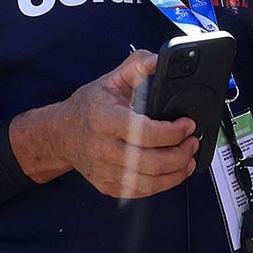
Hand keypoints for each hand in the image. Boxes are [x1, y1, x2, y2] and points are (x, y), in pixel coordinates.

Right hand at [9, 50, 197, 198]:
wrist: (60, 135)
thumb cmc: (87, 108)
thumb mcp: (110, 80)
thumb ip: (137, 66)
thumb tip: (158, 60)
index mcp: (105, 121)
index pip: (144, 133)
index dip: (172, 132)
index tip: (187, 124)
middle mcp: (104, 150)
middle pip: (151, 162)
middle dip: (181, 154)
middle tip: (192, 142)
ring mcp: (105, 171)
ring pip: (149, 182)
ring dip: (177, 172)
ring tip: (189, 158)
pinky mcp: (108, 186)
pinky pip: (141, 192)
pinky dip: (163, 184)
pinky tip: (174, 172)